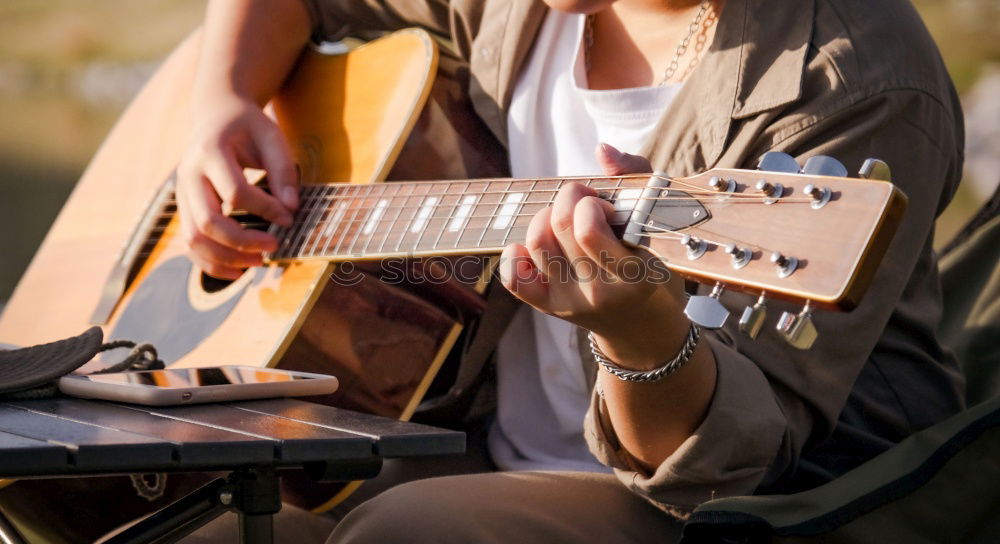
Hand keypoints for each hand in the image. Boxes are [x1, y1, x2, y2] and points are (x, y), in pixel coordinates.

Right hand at [176, 97, 298, 278]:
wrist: (216, 115)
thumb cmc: (248, 127)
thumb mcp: (272, 137)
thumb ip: (283, 171)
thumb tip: (291, 209)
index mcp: (210, 152)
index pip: (236, 192)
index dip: (266, 209)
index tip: (289, 217)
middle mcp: (188, 175)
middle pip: (208, 221)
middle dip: (243, 241)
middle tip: (274, 246)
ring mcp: (181, 194)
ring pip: (194, 238)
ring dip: (226, 258)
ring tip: (259, 262)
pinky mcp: (184, 209)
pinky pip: (190, 245)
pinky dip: (210, 263)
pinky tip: (237, 272)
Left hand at [498, 143, 688, 368]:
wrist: (645, 325)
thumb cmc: (653, 258)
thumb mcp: (659, 220)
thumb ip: (636, 175)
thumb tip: (601, 149)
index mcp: (635, 272)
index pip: (587, 231)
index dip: (590, 205)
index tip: (606, 204)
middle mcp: (601, 291)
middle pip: (560, 229)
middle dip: (568, 198)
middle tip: (583, 199)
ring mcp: (573, 302)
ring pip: (537, 244)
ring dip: (545, 217)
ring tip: (563, 218)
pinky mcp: (552, 309)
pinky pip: (517, 281)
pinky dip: (513, 256)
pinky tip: (530, 245)